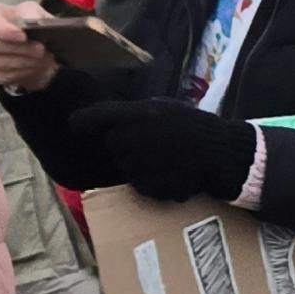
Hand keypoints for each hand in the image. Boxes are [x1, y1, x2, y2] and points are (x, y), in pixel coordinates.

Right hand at [0, 0, 58, 90]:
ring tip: (43, 60)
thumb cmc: (22, 22)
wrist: (22, 40)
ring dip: (24, 63)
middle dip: (21, 50)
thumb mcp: (31, 11)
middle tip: (41, 50)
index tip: (23, 37)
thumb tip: (33, 21)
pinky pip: (1, 76)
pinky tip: (34, 68)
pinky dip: (21, 73)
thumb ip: (31, 13)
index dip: (5, 31)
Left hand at [70, 98, 256, 201]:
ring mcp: (139, 164)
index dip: (83, 120)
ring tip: (164, 157)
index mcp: (138, 115)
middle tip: (150, 142)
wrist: (220, 154)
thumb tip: (113, 119)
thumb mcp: (167, 108)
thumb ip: (138, 113)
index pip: (98, 116)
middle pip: (113, 143)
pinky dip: (149, 180)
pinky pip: (138, 184)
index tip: (74, 124)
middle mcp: (132, 138)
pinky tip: (168, 172)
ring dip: (137, 162)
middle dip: (124, 143)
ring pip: (125, 164)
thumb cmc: (195, 126)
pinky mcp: (147, 186)